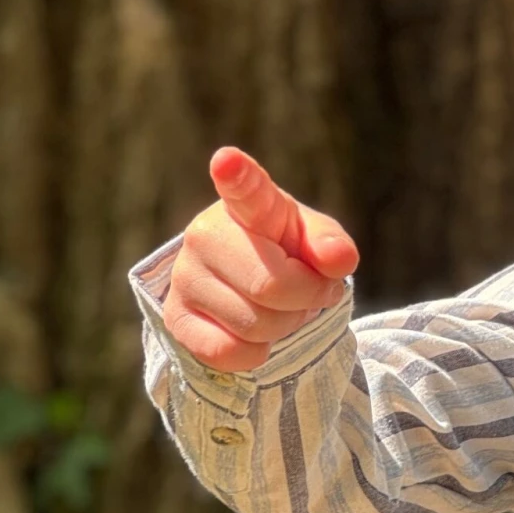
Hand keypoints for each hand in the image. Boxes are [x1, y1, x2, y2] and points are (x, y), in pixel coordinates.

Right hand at [162, 148, 359, 372]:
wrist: (249, 286)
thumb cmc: (286, 252)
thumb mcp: (315, 240)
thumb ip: (331, 244)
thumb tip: (338, 259)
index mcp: (248, 204)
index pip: (245, 189)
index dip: (237, 175)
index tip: (228, 160)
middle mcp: (206, 234)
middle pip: (271, 285)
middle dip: (306, 298)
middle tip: (308, 289)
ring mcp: (185, 276)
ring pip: (255, 325)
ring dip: (284, 326)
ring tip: (279, 306)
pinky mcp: (175, 318)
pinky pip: (229, 352)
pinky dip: (256, 352)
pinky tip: (253, 331)